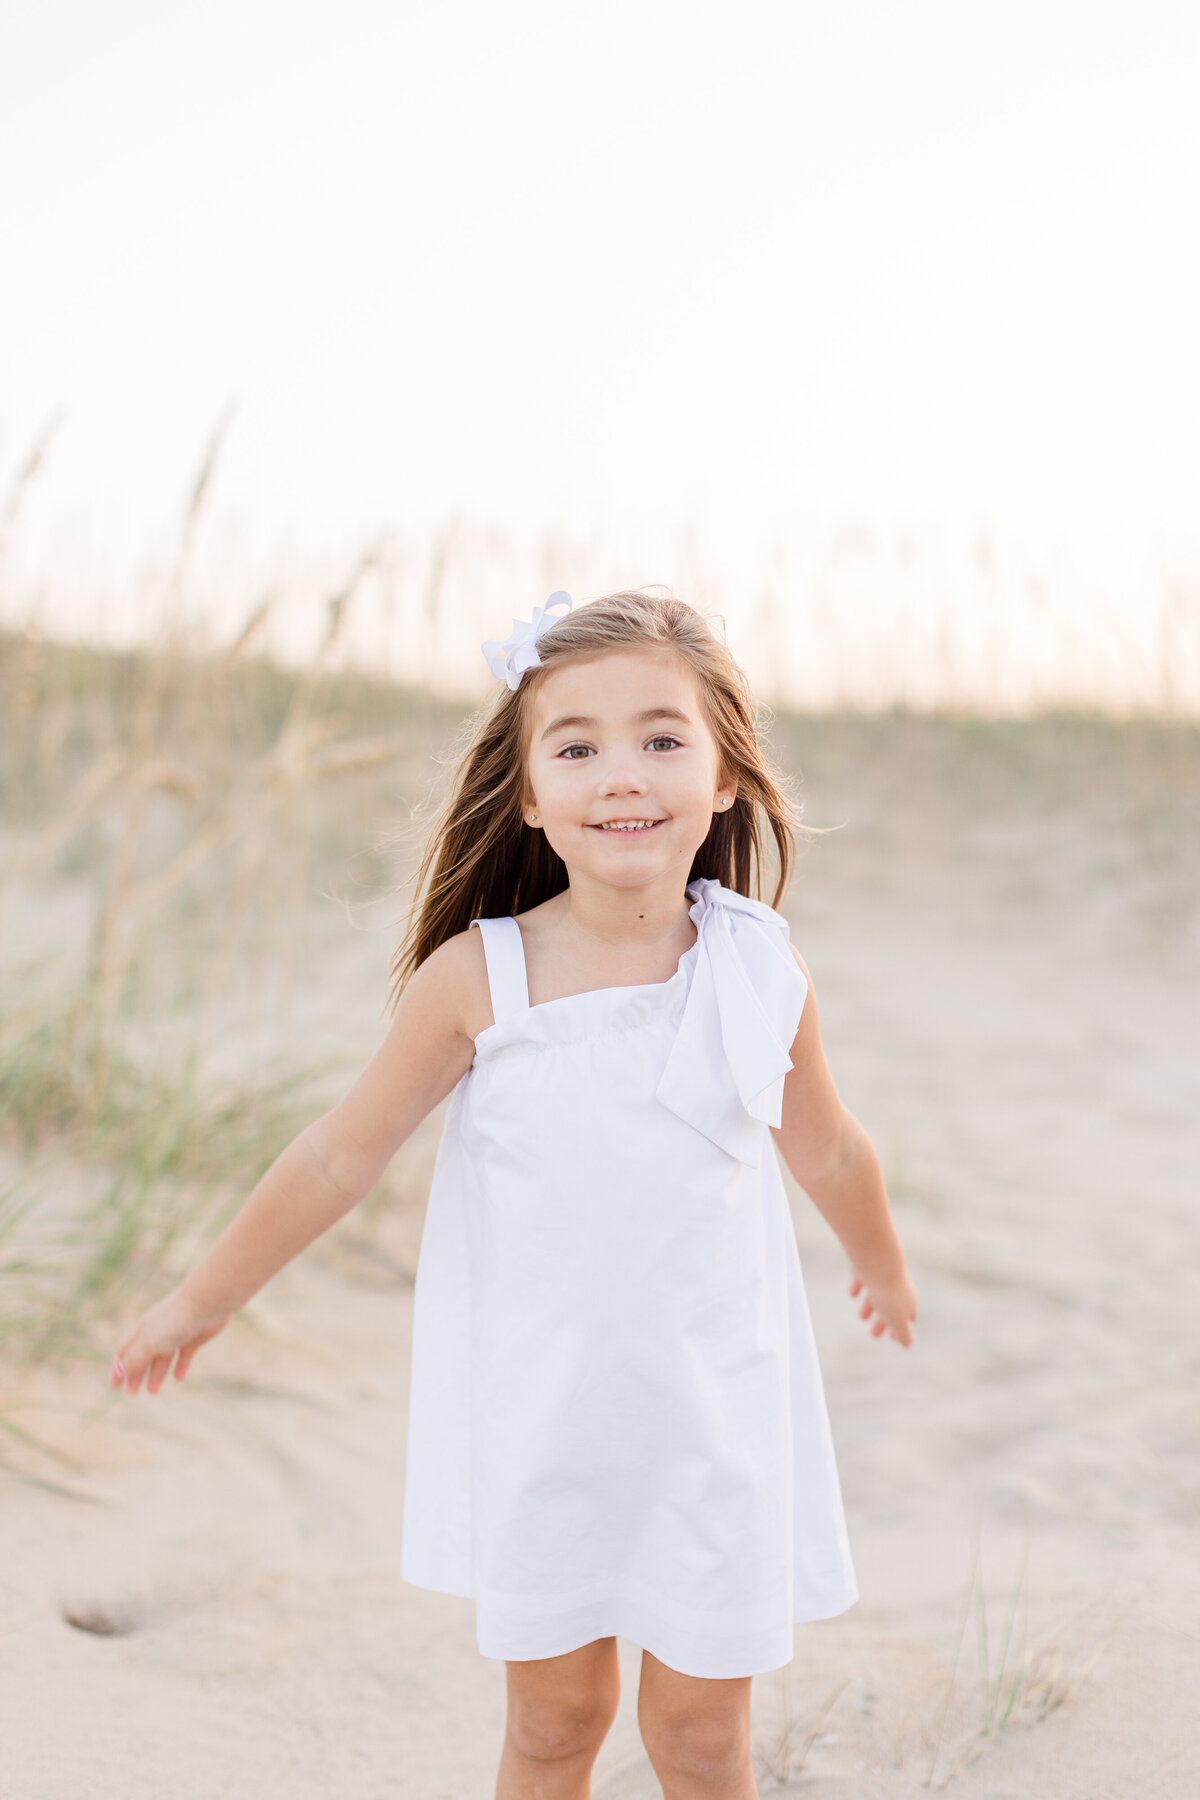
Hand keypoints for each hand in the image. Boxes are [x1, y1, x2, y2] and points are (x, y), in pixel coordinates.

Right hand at [109, 1287, 231, 1394]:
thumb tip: (119, 1372)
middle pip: (143, 1356)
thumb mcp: (150, 1343)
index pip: (125, 1350)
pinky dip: (181, 1366)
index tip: (113, 1385)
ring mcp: (177, 1334)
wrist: (207, 1303)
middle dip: (136, 1374)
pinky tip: (179, 1378)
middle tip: (131, 1393)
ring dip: (156, 1374)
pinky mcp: (195, 1337)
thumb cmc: (175, 1321)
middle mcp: (158, 1331)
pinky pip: (185, 1355)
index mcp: (143, 1330)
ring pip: (163, 1357)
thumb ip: (134, 1358)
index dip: (118, 1367)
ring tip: (153, 1391)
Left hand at [849, 1266, 917, 1346]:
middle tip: (874, 1335)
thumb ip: (903, 1333)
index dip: (901, 1330)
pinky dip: (858, 1287)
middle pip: (891, 1308)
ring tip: (861, 1317)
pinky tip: (853, 1294)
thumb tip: (909, 1346)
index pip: (908, 1318)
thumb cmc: (889, 1294)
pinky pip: (863, 1279)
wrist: (877, 1264)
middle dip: (883, 1322)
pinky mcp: (867, 1269)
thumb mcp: (897, 1319)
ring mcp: (882, 1277)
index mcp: (907, 1301)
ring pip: (877, 1295)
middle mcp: (897, 1288)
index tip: (893, 1339)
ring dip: (870, 1307)